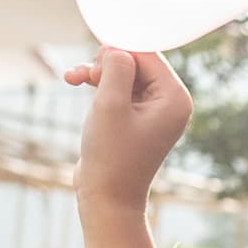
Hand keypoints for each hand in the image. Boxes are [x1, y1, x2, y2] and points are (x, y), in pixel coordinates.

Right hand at [64, 46, 192, 247]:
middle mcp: (171, 102)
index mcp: (175, 97)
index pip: (147, 53)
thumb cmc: (111, 155)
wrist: (107, 198)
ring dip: (96, 72)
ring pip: (123, 72)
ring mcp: (154, 110)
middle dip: (105, 63)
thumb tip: (117, 48)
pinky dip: (98, 84)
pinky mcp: (136, 117)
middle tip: (84, 77)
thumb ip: (116, 67)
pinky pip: (118, 87)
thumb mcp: (110, 104)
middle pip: (136, 60)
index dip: (116, 52)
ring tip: (72, 78)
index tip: (94, 69)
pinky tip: (73, 81)